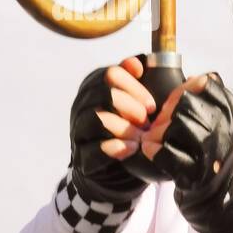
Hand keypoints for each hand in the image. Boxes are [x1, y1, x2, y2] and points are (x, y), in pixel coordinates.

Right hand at [68, 54, 156, 202]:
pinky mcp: (82, 156)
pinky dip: (114, 148)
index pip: (111, 74)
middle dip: (131, 106)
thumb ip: (137, 81)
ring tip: (141, 137)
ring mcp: (79, 130)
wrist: (115, 169)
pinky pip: (93, 149)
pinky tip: (131, 149)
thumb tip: (137, 63)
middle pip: (103, 93)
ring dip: (124, 127)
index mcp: (97, 87)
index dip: (134, 87)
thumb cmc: (130, 128)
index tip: (152, 105)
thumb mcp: (137, 102)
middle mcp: (84, 105)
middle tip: (147, 121)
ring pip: (96, 119)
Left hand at [140, 73, 232, 192]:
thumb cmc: (220, 149)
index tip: (175, 103)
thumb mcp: (226, 119)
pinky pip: (166, 154)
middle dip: (167, 112)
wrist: (228, 187)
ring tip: (153, 137)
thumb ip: (211, 97)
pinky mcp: (194, 172)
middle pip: (186, 105)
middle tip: (158, 123)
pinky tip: (150, 149)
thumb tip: (194, 78)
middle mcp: (225, 129)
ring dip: (157, 132)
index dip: (184, 90)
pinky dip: (153, 150)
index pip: (206, 85)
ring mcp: (210, 151)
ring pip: (176, 127)